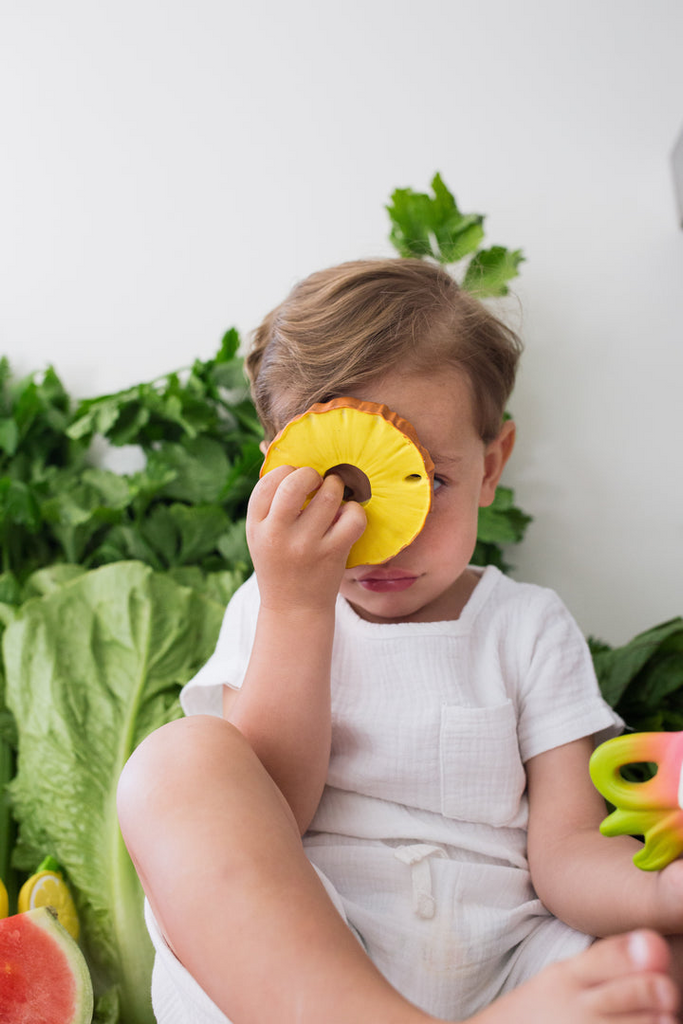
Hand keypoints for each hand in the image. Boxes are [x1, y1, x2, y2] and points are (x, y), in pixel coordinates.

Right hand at [246, 465, 366, 613]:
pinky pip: (352, 518)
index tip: (294, 478)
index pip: (268, 482)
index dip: (285, 472)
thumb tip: (276, 449)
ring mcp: (307, 545)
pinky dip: (354, 511)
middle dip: (310, 474)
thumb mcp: (261, 534)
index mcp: (256, 527)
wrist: (294, 608)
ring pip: (329, 496)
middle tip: (316, 480)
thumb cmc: (280, 563)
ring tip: (333, 492)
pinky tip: (347, 515)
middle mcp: (278, 535)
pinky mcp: (333, 554)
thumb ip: (268, 501)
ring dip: (335, 487)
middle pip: (295, 483)